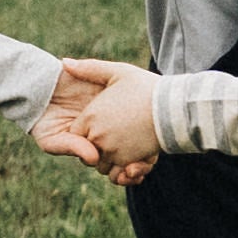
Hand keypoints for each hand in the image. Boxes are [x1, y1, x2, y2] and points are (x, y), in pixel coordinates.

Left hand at [36, 59, 161, 184]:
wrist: (173, 107)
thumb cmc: (146, 88)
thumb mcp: (118, 72)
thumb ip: (89, 69)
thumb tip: (65, 62)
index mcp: (91, 117)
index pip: (76, 133)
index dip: (86, 130)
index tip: (102, 123)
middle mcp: (97, 137)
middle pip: (87, 151)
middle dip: (96, 147)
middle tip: (114, 135)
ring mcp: (112, 152)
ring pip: (101, 165)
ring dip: (109, 160)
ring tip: (125, 146)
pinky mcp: (128, 162)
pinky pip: (116, 175)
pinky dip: (121, 172)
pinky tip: (131, 161)